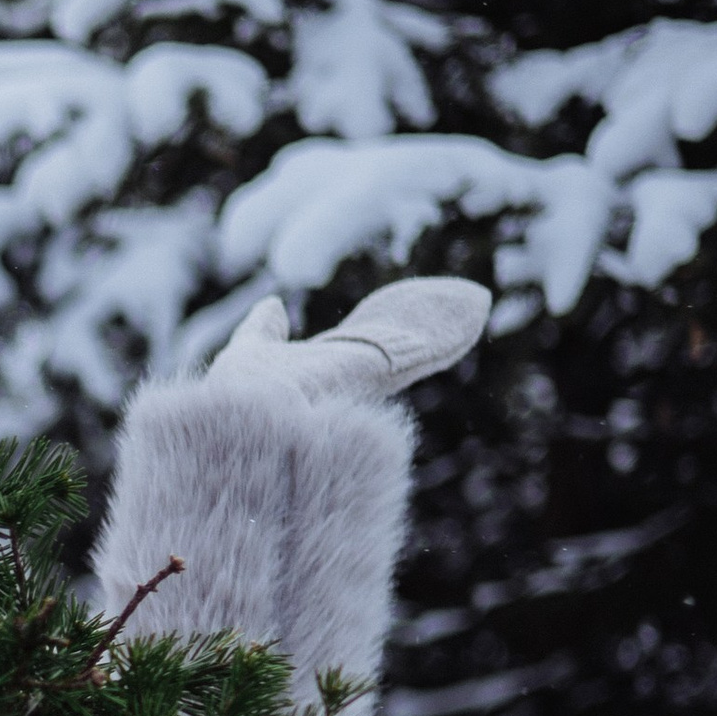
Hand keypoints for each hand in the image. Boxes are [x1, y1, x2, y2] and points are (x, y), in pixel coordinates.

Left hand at [210, 276, 491, 403]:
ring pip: (420, 345)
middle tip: (464, 300)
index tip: (403, 306)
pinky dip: (451, 330)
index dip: (383, 325)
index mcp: (328, 372)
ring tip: (477, 298)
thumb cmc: (239, 397)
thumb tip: (273, 305)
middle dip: (425, 323)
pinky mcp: (382, 370)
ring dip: (450, 324)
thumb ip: (264, 330)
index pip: (366, 344)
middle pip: (399, 344)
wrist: (244, 417)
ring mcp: (372, 377)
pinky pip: (425, 347)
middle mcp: (356, 379)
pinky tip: (476, 307)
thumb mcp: (251, 350)